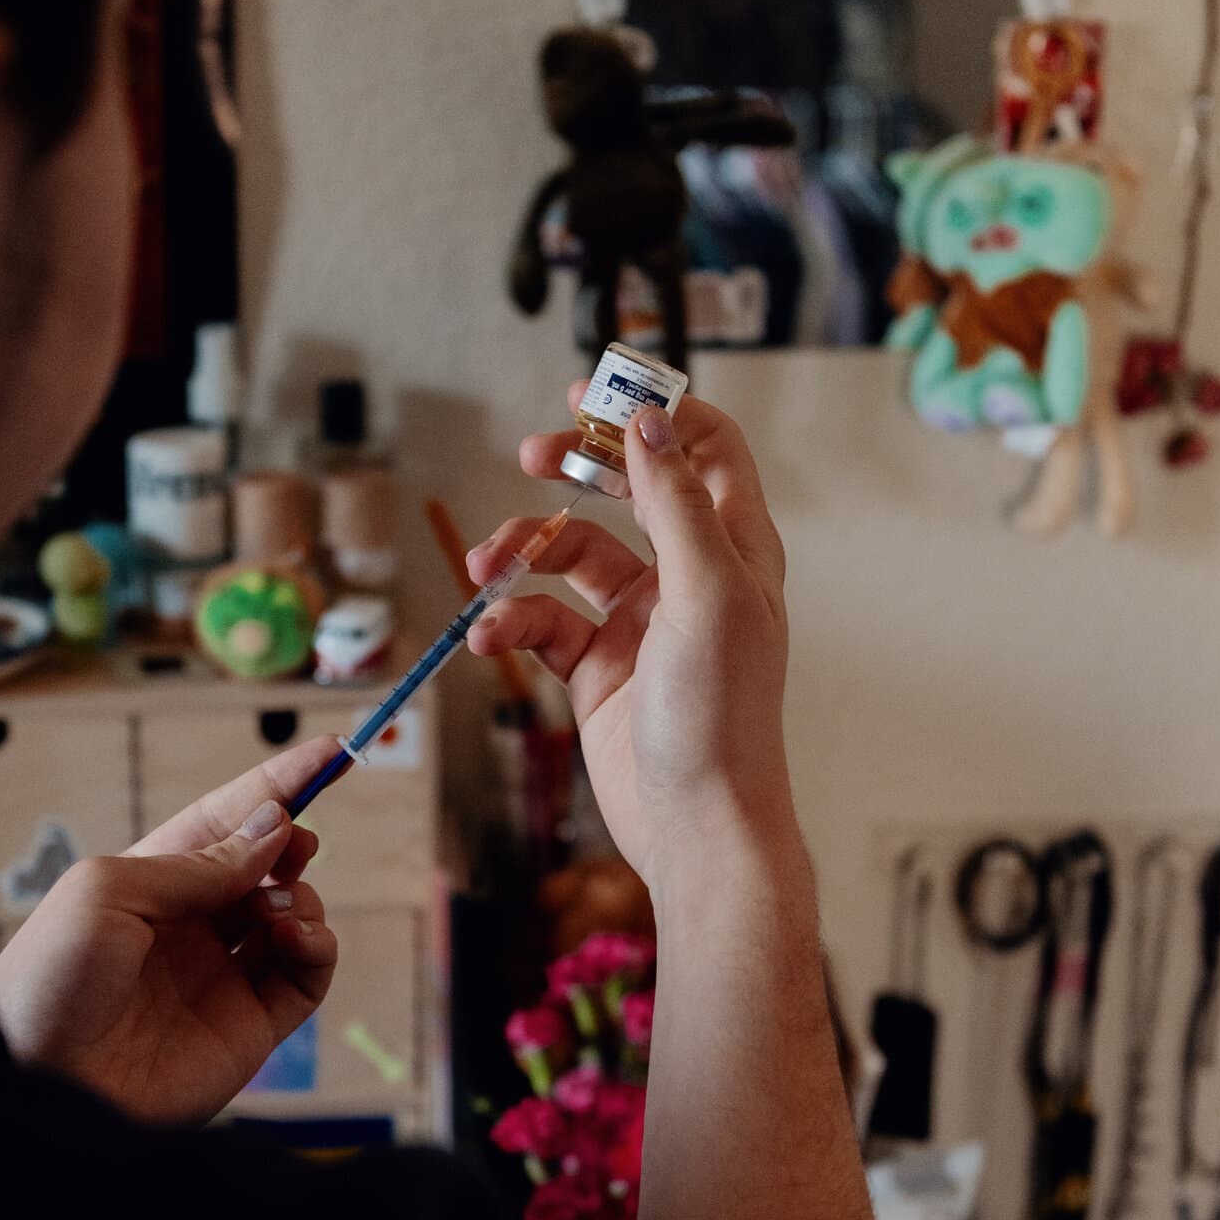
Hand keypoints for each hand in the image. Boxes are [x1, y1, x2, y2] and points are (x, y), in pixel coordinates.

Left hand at [0, 739, 340, 1124]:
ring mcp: (223, 977)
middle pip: (266, 866)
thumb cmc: (46, 983)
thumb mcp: (109, 891)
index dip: (277, 786)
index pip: (225, 822)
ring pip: (295, 914)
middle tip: (297, 845)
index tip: (333, 752)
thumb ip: (198, 861)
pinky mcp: (250, 1027)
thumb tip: (273, 827)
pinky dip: (318, 946)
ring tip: (273, 909)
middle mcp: (190, 926)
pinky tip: (294, 937)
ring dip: (301, 897)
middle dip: (292, 843)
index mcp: (149, 882)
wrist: (36, 1089)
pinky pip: (308, 975)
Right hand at [466, 387, 792, 891]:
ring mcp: (639, 621)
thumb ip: (674, 504)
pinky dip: (509, 621)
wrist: (696, 825)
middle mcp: (688, 576)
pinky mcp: (595, 667)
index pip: (707, 451)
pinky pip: (541, 621)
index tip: (596, 393)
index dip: (657, 413)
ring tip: (487, 566)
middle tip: (530, 452)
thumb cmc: (720, 715)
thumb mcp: (705, 594)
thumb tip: (650, 421)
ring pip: (569, 556)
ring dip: (523, 552)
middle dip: (575, 467)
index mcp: (733, 549)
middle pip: (628, 489)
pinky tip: (488, 635)